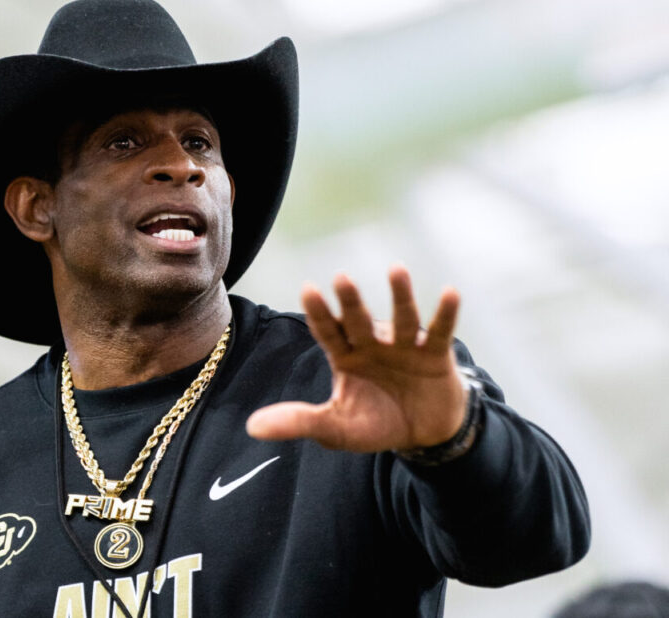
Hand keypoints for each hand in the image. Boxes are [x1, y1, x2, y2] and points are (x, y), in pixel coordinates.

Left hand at [246, 264, 467, 452]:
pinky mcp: (435, 355)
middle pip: (359, 321)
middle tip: (341, 278)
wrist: (423, 435)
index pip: (328, 331)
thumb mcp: (335, 428)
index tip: (308, 290)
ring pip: (401, 317)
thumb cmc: (375, 423)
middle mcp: (372, 344)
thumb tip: (251, 428)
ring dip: (400, 295)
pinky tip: (451, 292)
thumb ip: (298, 422)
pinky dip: (445, 314)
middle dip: (351, 302)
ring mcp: (404, 346)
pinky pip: (440, 332)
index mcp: (346, 356)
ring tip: (397, 269)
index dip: (320, 313)